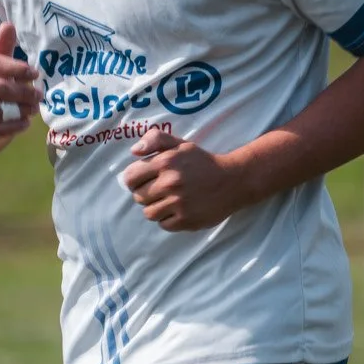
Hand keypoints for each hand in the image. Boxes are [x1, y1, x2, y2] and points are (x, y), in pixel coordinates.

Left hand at [121, 129, 251, 231]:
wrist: (233, 181)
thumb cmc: (202, 162)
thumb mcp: (181, 144)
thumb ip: (155, 139)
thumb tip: (134, 151)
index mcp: (166, 162)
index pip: (130, 177)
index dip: (134, 180)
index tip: (143, 180)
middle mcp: (170, 182)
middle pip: (138, 197)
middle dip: (146, 194)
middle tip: (160, 190)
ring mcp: (178, 203)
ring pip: (149, 213)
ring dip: (156, 208)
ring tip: (169, 201)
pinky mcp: (186, 220)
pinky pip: (163, 224)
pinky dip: (168, 219)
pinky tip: (178, 210)